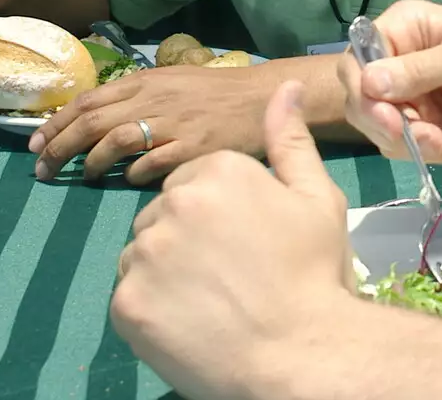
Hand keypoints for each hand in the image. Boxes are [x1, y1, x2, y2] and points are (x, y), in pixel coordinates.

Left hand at [29, 64, 269, 183]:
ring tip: (83, 177)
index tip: (35, 144)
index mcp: (146, 82)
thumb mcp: (173, 83)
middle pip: (92, 122)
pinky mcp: (193, 149)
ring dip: (91, 163)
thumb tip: (96, 120)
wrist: (263, 99)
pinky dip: (133, 174)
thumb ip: (137, 98)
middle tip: (42, 169)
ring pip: (115, 142)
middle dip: (59, 147)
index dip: (55, 123)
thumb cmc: (217, 94)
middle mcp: (153, 99)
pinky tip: (128, 181)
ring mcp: (173, 124)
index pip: (87, 101)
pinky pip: (151, 164)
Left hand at [111, 83, 353, 399]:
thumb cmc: (313, 274)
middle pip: (164, 215)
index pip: (195, 181)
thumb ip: (290, 139)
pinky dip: (153, 310)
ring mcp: (144, 254)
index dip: (221, 214)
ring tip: (209, 301)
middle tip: (228, 274)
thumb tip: (286, 87)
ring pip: (143, 254)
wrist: (300, 354)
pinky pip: (130, 296)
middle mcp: (173, 203)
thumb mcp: (317, 198)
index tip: (246, 243)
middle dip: (187, 239)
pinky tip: (189, 323)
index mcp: (217, 170)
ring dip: (166, 272)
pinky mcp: (125, 303)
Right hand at [337, 0, 441, 162]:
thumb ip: (421, 70)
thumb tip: (370, 82)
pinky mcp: (425, 131)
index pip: (357, 58)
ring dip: (427, 143)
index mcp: (405, 30)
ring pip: (385, 134)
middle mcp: (398, 64)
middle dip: (395, 128)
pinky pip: (413, 152)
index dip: (362, 90)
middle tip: (431, 137)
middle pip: (362, 102)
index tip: (387, 119)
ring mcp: (410, 101)